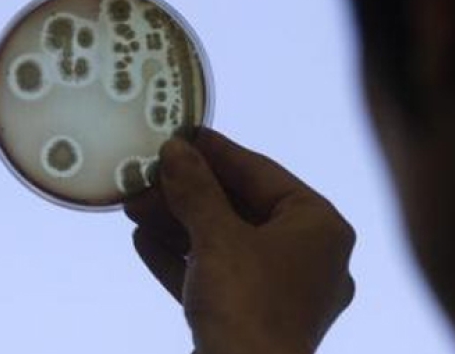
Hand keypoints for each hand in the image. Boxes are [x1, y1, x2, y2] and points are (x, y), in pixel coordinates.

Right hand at [125, 129, 355, 353]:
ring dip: (179, 225)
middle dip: (188, 194)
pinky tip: (144, 241)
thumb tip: (176, 150)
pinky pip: (220, 277)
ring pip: (226, 245)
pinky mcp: (258, 319)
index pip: (263, 174)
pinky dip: (185, 260)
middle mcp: (310, 258)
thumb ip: (196, 189)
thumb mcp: (217, 238)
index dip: (218, 152)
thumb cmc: (247, 306)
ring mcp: (285, 292)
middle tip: (147, 174)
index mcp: (320, 227)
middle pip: (241, 210)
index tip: (183, 134)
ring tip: (134, 204)